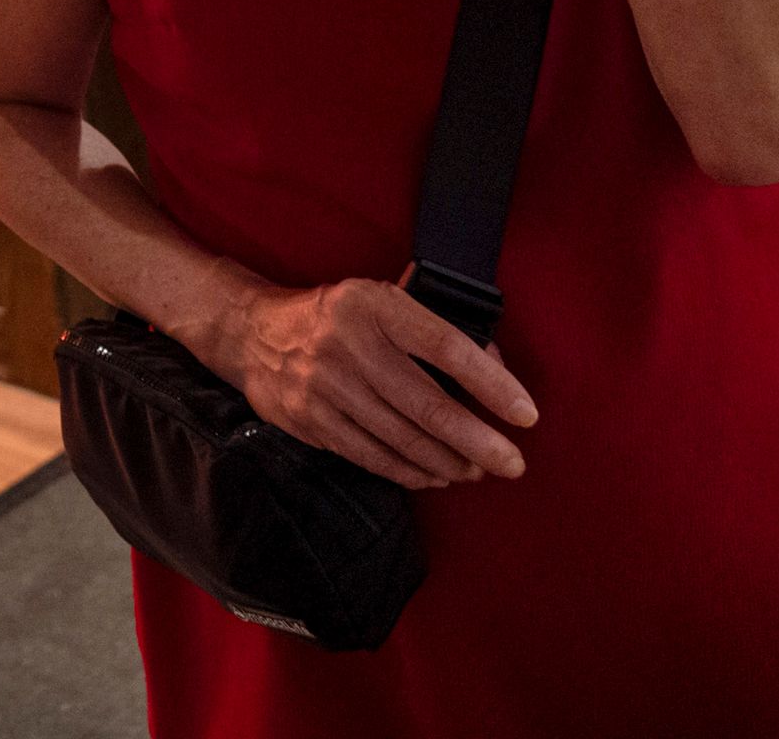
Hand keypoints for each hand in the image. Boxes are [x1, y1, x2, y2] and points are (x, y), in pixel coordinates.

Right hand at [204, 275, 536, 490]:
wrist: (253, 333)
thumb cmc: (336, 318)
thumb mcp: (380, 302)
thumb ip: (431, 331)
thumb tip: (494, 372)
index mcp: (373, 306)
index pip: (446, 347)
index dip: (492, 384)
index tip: (525, 414)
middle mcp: (348, 344)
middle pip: (428, 403)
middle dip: (479, 441)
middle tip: (512, 464)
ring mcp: (325, 385)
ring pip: (402, 437)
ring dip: (449, 462)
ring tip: (477, 471)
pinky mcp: (311, 420)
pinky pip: (372, 456)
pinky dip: (410, 471)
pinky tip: (435, 475)